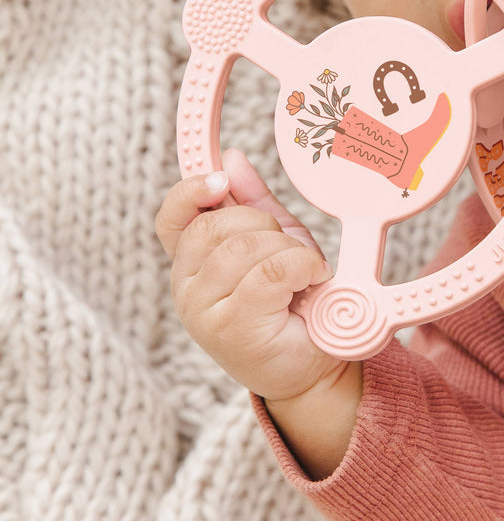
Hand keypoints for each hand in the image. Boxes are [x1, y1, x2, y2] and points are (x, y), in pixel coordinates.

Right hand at [156, 148, 343, 401]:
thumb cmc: (292, 300)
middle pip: (214, 227)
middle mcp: (187, 288)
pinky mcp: (232, 329)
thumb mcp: (275, 240)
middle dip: (262, 224)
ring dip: (288, 250)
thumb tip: (232, 158)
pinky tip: (312, 280)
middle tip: (287, 248)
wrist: (314, 362)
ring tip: (304, 270)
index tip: (221, 179)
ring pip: (244, 248)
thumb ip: (251, 201)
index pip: (172, 218)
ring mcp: (203, 312)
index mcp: (191, 263)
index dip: (191, 191)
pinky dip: (301, 267)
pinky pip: (269, 272)